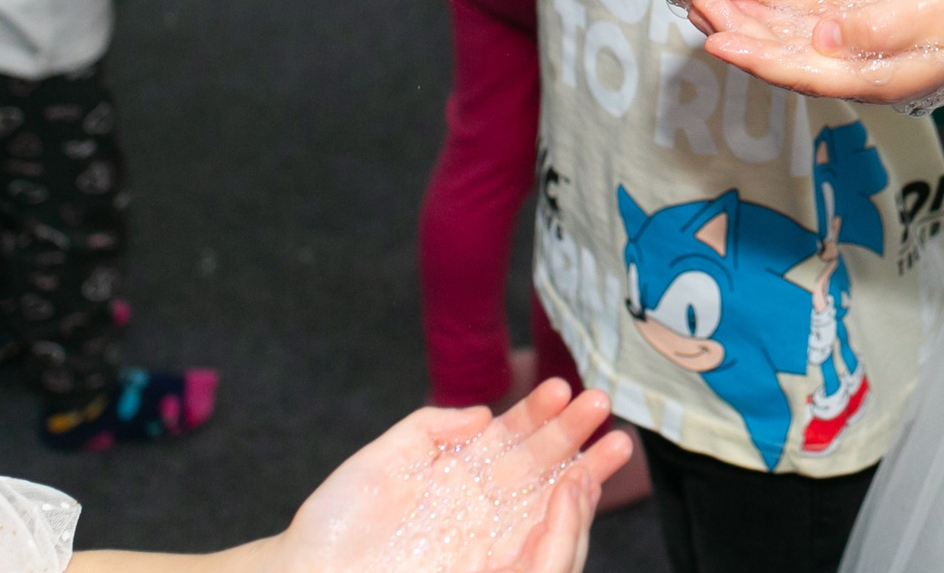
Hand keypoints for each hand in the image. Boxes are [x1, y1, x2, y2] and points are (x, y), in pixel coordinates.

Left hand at [274, 380, 630, 572]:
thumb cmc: (336, 522)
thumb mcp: (382, 460)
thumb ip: (430, 428)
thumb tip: (484, 414)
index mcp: (457, 477)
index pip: (512, 441)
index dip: (540, 415)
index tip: (565, 389)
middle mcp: (479, 508)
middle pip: (541, 470)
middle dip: (576, 438)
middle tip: (604, 406)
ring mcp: (485, 541)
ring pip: (548, 507)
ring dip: (584, 474)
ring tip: (608, 445)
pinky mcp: (488, 570)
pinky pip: (535, 553)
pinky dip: (561, 524)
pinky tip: (573, 491)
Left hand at [693, 0, 943, 105]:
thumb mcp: (925, 13)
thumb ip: (876, 27)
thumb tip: (824, 35)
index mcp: (867, 75)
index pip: (800, 72)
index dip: (757, 58)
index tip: (718, 40)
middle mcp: (848, 71)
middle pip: (781, 59)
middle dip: (738, 36)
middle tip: (697, 8)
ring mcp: (846, 55)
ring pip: (783, 44)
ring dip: (744, 24)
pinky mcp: (846, 35)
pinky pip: (796, 30)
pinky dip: (765, 14)